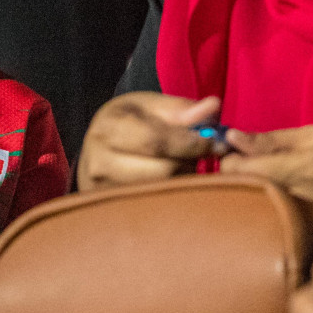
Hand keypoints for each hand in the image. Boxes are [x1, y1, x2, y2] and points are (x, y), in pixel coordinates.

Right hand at [75, 92, 220, 190]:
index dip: (191, 143)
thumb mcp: (151, 106)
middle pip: (162, 170)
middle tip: (198, 152)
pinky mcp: (112, 206)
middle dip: (188, 161)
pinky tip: (169, 177)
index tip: (214, 142)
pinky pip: (155, 203)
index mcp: (109, 128)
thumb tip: (212, 106)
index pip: (156, 142)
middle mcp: (100, 161)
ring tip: (179, 162)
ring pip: (163, 189)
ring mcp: (103, 188)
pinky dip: (171, 189)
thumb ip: (181, 108)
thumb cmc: (129, 121)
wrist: (98, 147)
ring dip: (181, 176)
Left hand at [220, 125, 312, 226]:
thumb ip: (271, 139)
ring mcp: (302, 221)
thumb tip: (232, 137)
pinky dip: (269, 210)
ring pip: (254, 208)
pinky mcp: (307, 234)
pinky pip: (272, 221)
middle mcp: (298, 199)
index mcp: (300, 169)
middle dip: (239, 179)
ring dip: (253, 196)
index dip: (230, 159)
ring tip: (272, 184)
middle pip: (240, 192)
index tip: (238, 153)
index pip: (237, 170)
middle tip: (253, 168)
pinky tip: (283, 201)